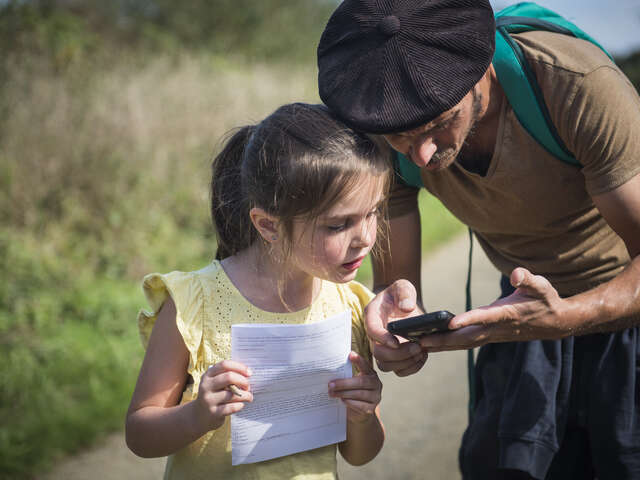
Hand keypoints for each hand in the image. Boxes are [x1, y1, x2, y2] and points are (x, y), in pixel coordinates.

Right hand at [194, 360, 252, 430]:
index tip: (249, 373)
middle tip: (248, 386)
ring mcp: (208, 400)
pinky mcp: (213, 413)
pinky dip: (240, 405)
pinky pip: (231, 407)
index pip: (224, 365)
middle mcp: (206, 386)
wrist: (199, 415)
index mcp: (208, 375)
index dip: (239, 367)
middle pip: (229, 377)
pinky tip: (241, 404)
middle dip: (243, 381)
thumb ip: (227, 376)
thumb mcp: (215, 383)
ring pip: (232, 394)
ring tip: (249, 397)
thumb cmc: (214, 395)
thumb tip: (248, 373)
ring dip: (245, 395)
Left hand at [329, 352, 381, 423]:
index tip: (350, 355)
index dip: (359, 360)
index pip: (365, 366)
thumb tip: (331, 371)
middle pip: (361, 382)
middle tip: (330, 384)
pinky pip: (360, 405)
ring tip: (332, 393)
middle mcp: (376, 384)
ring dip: (344, 393)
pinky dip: (350, 402)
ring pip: (359, 394)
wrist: (359, 413)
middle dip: (344, 383)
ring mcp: (375, 397)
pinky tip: (342, 400)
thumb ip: (347, 376)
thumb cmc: (353, 393)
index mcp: (371, 374)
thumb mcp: (352, 383)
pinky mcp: (371, 409)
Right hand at [365, 280, 427, 375]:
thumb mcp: (403, 286)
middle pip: (377, 353)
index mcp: (372, 316)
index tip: (396, 342)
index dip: (382, 338)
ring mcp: (383, 348)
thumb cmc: (400, 294)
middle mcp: (374, 335)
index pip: (371, 330)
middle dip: (397, 354)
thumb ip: (404, 293)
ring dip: (404, 362)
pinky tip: (422, 356)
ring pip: (385, 365)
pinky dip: (411, 368)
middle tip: (417, 346)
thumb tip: (407, 308)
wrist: (404, 304)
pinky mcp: (393, 356)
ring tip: (421, 351)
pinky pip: (398, 370)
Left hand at [419, 267, 567, 351]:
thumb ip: (527, 279)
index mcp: (506, 314)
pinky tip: (433, 344)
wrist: (555, 322)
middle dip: (443, 340)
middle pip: (466, 337)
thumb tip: (517, 274)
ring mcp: (492, 335)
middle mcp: (496, 328)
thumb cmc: (545, 299)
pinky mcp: (489, 336)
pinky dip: (450, 345)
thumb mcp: (541, 285)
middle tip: (419, 341)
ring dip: (442, 346)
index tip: (450, 323)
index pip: (484, 317)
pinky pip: (466, 343)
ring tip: (418, 345)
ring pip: (463, 344)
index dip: (467, 320)